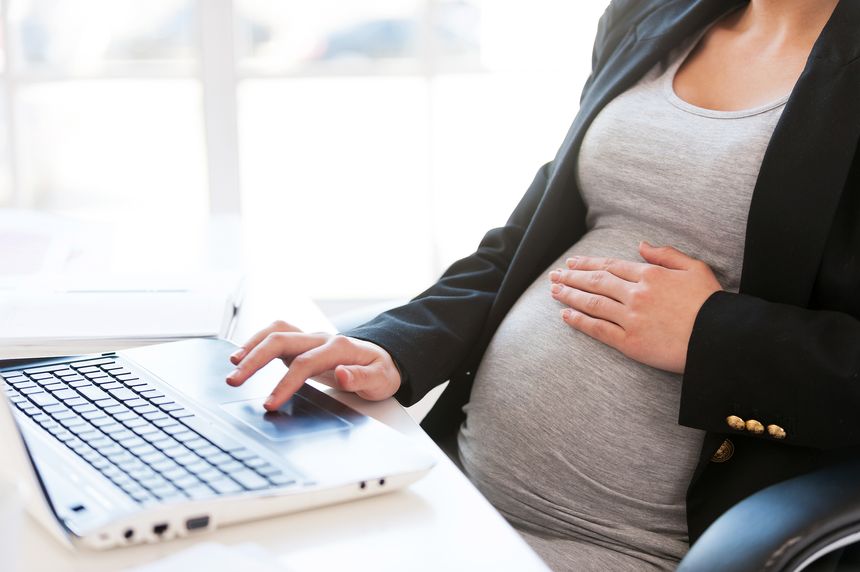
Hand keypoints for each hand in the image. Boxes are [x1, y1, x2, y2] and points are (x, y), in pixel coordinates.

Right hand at [226, 320, 401, 410]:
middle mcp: (321, 339)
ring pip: (275, 332)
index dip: (285, 383)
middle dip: (255, 359)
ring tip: (232, 365)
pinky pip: (276, 335)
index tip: (270, 403)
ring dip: (251, 346)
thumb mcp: (381, 380)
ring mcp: (310, 339)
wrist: (384, 359)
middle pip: (281, 340)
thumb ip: (361, 378)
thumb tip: (342, 373)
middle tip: (234, 380)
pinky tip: (243, 355)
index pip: (304, 364)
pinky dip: (256, 342)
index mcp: (339, 347)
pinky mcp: (302, 344)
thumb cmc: (381, 371)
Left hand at [549, 241, 721, 372]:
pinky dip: (580, 321)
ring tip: (554, 291)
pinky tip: (565, 315)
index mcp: (650, 275)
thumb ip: (666, 254)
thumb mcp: (695, 268)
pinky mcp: (630, 342)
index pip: (611, 266)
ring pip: (592, 303)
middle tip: (555, 275)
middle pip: (596, 282)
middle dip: (572, 277)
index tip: (572, 263)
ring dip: (570, 295)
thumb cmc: (711, 304)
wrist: (720, 339)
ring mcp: (631, 318)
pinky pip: (598, 329)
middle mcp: (636, 294)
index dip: (588, 263)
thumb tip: (641, 245)